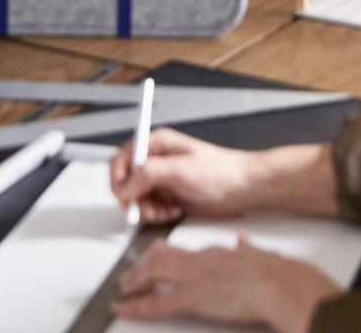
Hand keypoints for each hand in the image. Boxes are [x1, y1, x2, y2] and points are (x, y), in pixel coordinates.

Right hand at [110, 128, 258, 224]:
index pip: (121, 159)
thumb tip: (124, 186)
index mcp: (156, 144)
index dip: (118, 178)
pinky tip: (175, 210)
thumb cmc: (220, 171)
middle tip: (151, 204)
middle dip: (135, 199)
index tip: (125, 195)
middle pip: (124, 183)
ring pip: (135, 201)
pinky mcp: (167, 197)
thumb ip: (148, 175)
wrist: (242, 189)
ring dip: (149, 210)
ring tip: (169, 206)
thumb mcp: (180, 170)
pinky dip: (158, 215)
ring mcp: (161, 180)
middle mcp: (155, 161)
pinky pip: (149, 211)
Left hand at [116, 236, 341, 332]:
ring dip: (134, 281)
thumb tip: (243, 243)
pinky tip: (123, 308)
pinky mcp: (193, 298)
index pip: (181, 249)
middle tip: (129, 275)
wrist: (277, 282)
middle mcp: (199, 260)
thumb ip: (247, 250)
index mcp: (215, 251)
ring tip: (122, 290)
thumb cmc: (273, 273)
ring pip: (153, 272)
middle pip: (160, 256)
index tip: (154, 258)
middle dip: (141, 266)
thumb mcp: (258, 255)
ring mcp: (194, 277)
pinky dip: (136, 305)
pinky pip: (157, 301)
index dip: (163, 254)